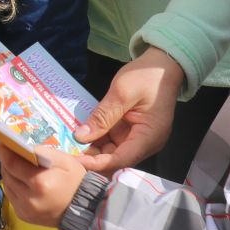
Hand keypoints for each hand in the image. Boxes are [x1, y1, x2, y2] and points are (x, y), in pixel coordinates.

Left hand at [0, 141, 86, 228]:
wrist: (83, 210)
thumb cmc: (75, 182)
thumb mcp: (64, 160)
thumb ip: (42, 152)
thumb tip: (22, 146)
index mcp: (40, 183)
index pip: (12, 164)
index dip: (3, 152)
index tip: (1, 142)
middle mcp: (28, 199)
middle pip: (7, 174)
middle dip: (6, 161)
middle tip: (9, 151)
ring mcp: (25, 210)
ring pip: (7, 185)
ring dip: (8, 173)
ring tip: (14, 164)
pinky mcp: (23, 216)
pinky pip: (11, 196)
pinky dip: (13, 185)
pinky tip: (20, 179)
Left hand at [73, 47, 185, 173]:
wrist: (162, 66)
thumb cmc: (147, 76)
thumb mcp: (122, 92)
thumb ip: (102, 116)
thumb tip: (81, 136)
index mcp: (149, 137)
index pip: (121, 159)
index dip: (97, 163)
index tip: (76, 161)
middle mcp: (145, 144)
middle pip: (116, 159)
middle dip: (92, 157)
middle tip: (67, 153)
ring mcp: (138, 138)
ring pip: (112, 151)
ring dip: (93, 149)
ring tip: (70, 145)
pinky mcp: (132, 131)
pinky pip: (113, 140)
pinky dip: (98, 139)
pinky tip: (81, 135)